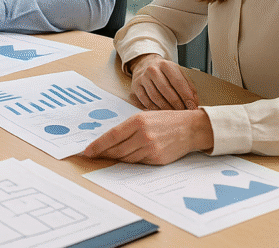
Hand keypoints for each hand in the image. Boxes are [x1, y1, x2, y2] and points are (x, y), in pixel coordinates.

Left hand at [80, 109, 213, 164]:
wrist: (190, 128)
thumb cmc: (166, 120)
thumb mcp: (144, 116)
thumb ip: (128, 128)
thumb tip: (109, 140)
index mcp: (138, 121)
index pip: (111, 136)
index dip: (98, 145)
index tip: (87, 151)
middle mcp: (143, 136)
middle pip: (117, 150)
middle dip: (103, 154)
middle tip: (94, 155)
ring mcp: (151, 149)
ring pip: (126, 158)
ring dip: (116, 158)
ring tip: (108, 155)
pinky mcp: (157, 159)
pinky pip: (138, 162)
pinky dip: (130, 160)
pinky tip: (127, 157)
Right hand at [128, 53, 199, 109]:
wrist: (144, 64)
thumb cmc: (164, 72)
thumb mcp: (177, 73)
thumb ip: (188, 86)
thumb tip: (194, 102)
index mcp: (166, 65)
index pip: (178, 82)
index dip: (186, 96)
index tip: (192, 107)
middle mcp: (152, 70)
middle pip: (166, 90)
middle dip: (177, 104)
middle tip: (184, 112)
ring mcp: (142, 78)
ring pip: (155, 97)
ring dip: (166, 108)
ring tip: (174, 114)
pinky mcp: (135, 87)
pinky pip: (146, 101)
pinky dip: (155, 109)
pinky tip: (161, 112)